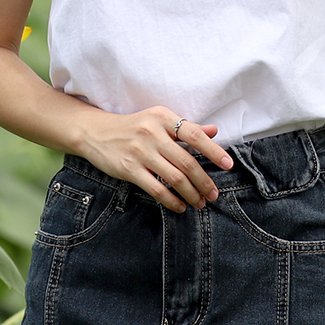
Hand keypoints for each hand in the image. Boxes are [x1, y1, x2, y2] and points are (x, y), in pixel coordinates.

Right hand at [76, 106, 232, 212]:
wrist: (96, 133)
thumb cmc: (133, 127)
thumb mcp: (159, 120)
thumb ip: (187, 127)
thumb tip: (215, 131)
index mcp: (163, 118)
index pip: (194, 135)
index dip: (214, 151)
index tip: (228, 165)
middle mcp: (153, 133)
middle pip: (187, 162)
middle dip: (204, 182)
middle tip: (214, 194)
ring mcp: (140, 152)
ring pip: (175, 178)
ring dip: (191, 194)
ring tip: (200, 202)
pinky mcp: (129, 169)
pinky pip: (156, 189)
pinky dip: (171, 200)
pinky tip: (180, 206)